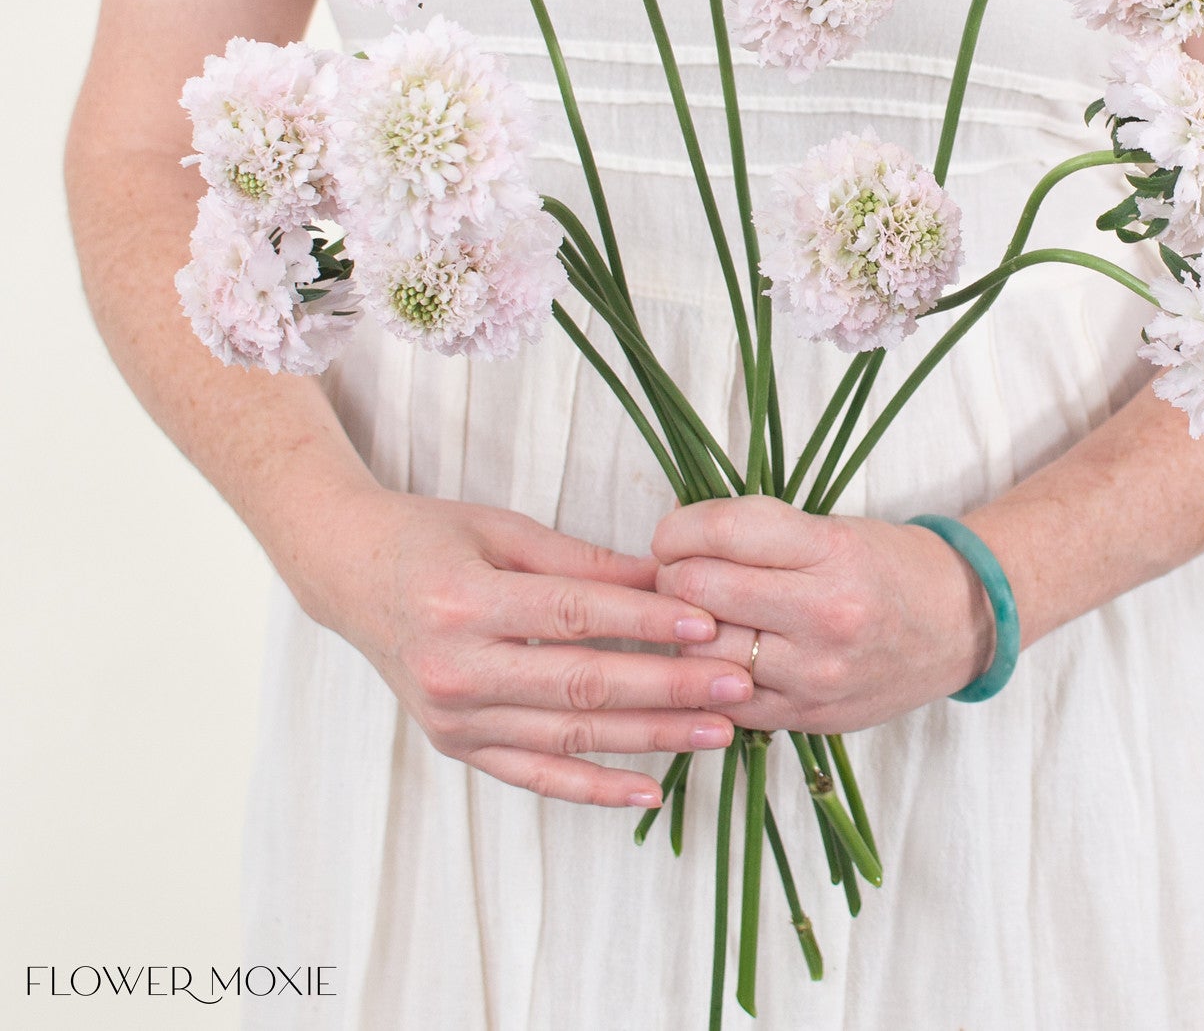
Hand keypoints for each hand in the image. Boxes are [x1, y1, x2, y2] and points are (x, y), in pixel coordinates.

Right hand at [293, 485, 754, 806]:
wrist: (349, 575)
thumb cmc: (430, 539)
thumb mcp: (501, 530)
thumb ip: (582, 560)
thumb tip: (666, 575)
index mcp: (464, 602)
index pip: (574, 616)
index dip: (645, 622)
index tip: (709, 622)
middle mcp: (455, 669)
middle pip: (581, 683)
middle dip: (668, 686)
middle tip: (736, 682)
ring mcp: (454, 719)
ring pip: (570, 736)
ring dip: (651, 738)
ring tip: (718, 730)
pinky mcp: (457, 746)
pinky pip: (536, 776)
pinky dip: (594, 790)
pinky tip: (650, 791)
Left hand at [652, 497, 993, 733]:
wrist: (958, 625)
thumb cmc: (887, 564)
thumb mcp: (830, 527)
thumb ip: (753, 530)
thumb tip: (670, 531)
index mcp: (830, 550)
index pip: (719, 532)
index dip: (676, 530)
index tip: (673, 533)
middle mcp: (824, 615)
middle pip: (699, 591)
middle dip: (672, 576)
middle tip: (680, 572)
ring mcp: (816, 675)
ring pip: (700, 652)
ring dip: (685, 631)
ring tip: (702, 614)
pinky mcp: (808, 718)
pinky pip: (724, 700)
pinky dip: (709, 676)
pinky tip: (720, 654)